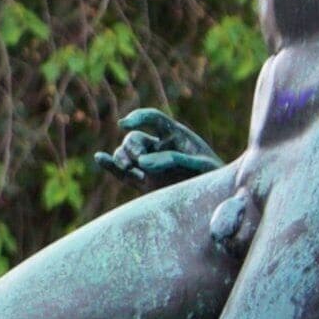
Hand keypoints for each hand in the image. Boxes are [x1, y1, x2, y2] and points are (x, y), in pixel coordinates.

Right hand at [94, 107, 223, 186]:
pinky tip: (99, 158)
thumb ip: (172, 160)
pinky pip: (123, 174)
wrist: (219, 201)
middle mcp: (160, 148)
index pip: (152, 119)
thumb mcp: (200, 164)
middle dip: (131, 147)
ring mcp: (151, 166)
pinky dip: (110, 166)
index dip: (138, 117)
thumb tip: (142, 164)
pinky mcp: (145, 184)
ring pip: (126, 155)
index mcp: (176, 135)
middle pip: (134, 138)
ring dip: (122, 158)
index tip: (125, 124)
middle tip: (138, 162)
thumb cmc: (215, 179)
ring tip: (128, 169)